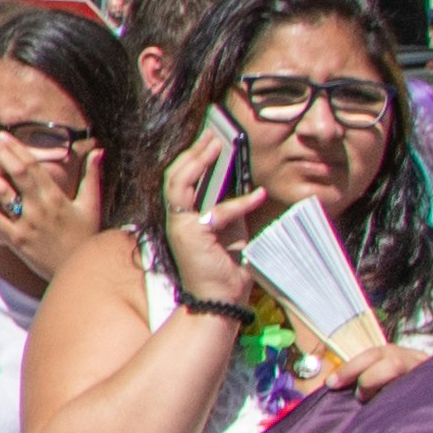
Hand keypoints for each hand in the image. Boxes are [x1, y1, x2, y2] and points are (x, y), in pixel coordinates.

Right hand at [154, 121, 271, 310]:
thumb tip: (244, 184)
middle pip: (175, 174)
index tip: (209, 140)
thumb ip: (230, 207)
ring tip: (214, 144)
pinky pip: (214, 211)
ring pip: (177, 182)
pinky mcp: (189, 234)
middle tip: (212, 134)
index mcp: (185, 215)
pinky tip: (257, 195)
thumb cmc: (225, 266)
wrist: (219, 298)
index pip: (181, 178)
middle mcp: (177, 218)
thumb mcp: (231, 229)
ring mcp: (179, 225)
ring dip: (197, 161)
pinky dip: (237, 203)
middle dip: (194, 151)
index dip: (193, 157)